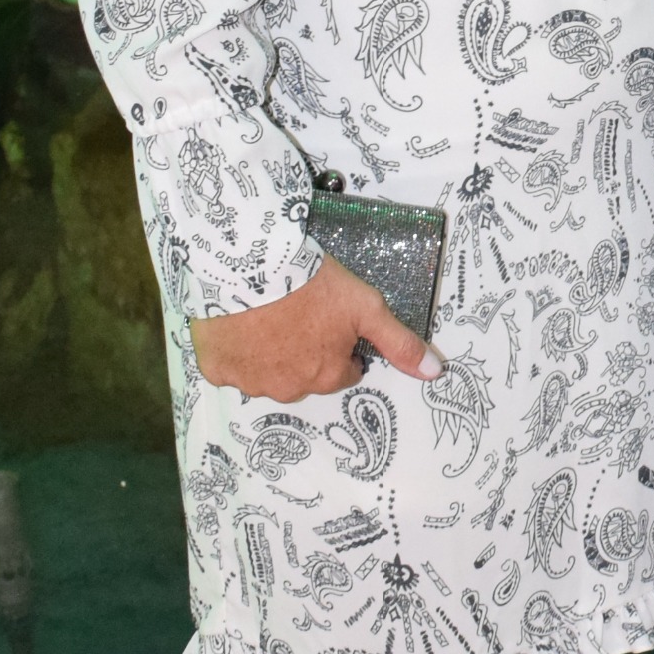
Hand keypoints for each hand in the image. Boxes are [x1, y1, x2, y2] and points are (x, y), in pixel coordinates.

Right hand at [193, 256, 445, 402]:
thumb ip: (400, 343)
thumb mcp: (367, 307)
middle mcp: (289, 389)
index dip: (341, 344)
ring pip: (267, 373)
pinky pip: (229, 366)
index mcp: (327, 377)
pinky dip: (234, 349)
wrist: (250, 264)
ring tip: (268, 312)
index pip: (344, 371)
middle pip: (305, 375)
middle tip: (299, 311)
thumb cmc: (314, 285)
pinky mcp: (217, 368)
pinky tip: (238, 321)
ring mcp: (250, 382)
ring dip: (269, 352)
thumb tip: (436, 374)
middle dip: (305, 351)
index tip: (330, 318)